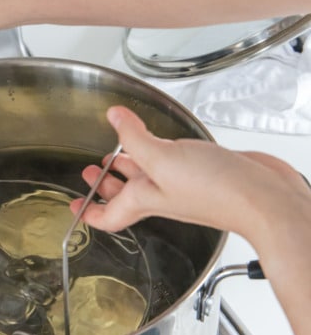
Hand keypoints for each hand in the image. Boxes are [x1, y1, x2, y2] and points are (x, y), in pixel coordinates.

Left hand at [69, 106, 301, 239]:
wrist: (261, 197)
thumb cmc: (216, 190)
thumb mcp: (161, 159)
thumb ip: (134, 138)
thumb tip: (114, 119)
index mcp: (146, 199)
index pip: (109, 215)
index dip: (87, 213)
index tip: (73, 206)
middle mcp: (162, 195)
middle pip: (125, 195)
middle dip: (105, 183)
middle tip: (91, 171)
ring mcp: (182, 186)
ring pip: (147, 178)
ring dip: (129, 167)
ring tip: (115, 155)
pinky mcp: (203, 173)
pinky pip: (171, 165)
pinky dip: (158, 154)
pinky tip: (159, 141)